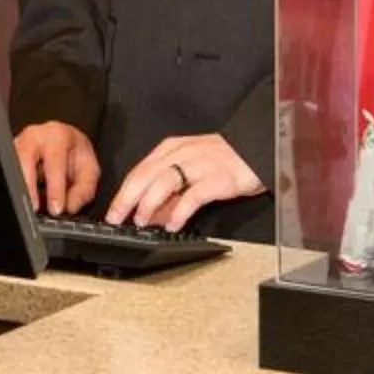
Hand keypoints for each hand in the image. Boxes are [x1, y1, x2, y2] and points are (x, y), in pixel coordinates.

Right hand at [14, 121, 99, 217]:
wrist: (66, 143)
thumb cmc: (76, 155)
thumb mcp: (89, 171)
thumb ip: (83, 190)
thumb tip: (69, 206)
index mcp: (58, 136)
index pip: (54, 161)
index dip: (55, 187)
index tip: (56, 208)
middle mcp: (35, 136)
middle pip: (25, 157)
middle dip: (28, 186)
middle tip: (34, 209)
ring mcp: (18, 143)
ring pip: (12, 163)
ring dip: (19, 187)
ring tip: (27, 208)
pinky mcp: (9, 154)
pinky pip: (7, 170)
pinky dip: (14, 186)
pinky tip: (21, 200)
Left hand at [105, 132, 261, 233]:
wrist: (261, 148)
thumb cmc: (225, 159)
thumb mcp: (192, 168)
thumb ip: (171, 189)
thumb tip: (151, 214)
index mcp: (172, 149)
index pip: (139, 170)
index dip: (123, 192)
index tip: (112, 212)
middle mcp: (183, 153)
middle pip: (146, 174)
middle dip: (127, 199)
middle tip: (116, 219)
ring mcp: (201, 164)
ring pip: (164, 181)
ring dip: (148, 203)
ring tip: (140, 221)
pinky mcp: (219, 178)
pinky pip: (193, 195)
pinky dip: (180, 211)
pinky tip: (173, 224)